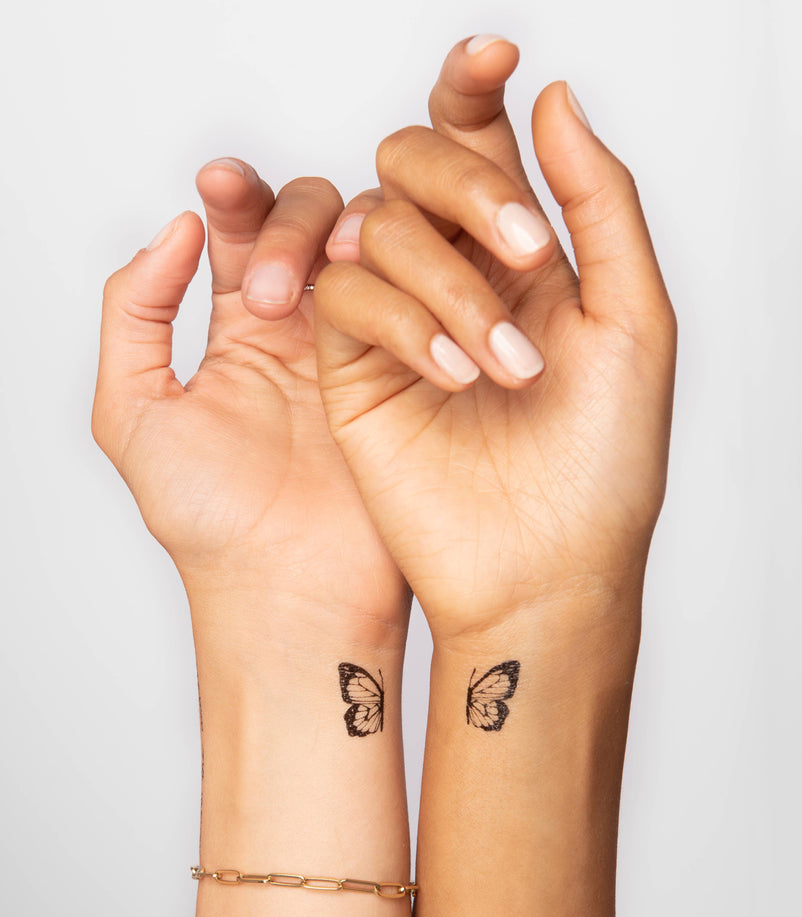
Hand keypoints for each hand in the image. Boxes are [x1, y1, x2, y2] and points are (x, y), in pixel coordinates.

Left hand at [93, 162, 406, 621]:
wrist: (292, 592)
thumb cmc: (209, 522)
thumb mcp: (132, 413)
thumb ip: (135, 317)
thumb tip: (174, 231)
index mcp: (239, 332)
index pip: (237, 235)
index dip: (232, 196)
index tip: (218, 186)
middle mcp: (304, 327)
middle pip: (310, 221)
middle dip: (288, 224)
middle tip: (267, 291)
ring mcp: (364, 346)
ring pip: (372, 247)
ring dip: (353, 238)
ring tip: (331, 271)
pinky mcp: (413, 371)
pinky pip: (415, 298)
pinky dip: (407, 273)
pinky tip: (387, 276)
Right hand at [314, 37, 675, 641]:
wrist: (545, 568)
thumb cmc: (602, 462)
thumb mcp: (633, 319)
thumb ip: (599, 203)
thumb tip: (552, 98)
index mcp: (525, 256)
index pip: (482, 143)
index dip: (475, 85)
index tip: (495, 53)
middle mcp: (455, 275)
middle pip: (412, 160)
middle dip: (465, 185)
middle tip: (525, 250)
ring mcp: (397, 319)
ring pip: (374, 224)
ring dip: (445, 280)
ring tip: (505, 366)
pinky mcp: (350, 367)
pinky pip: (344, 297)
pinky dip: (402, 320)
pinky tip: (456, 374)